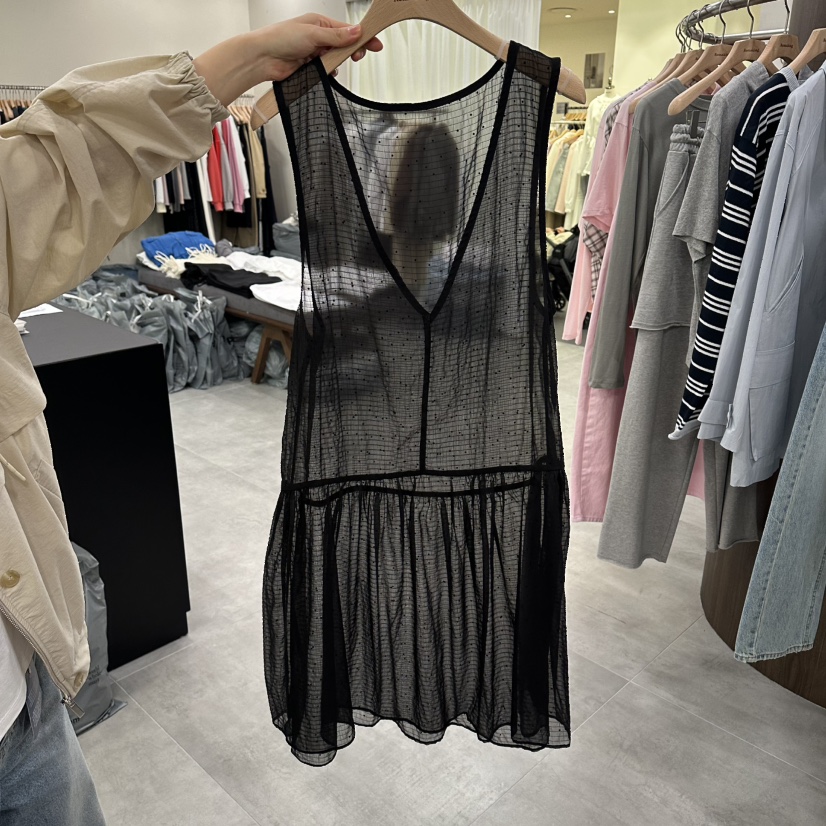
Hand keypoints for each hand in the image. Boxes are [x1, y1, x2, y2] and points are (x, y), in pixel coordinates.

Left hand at [255, 14, 383, 80]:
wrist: (263, 58)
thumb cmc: (280, 38)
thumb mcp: (313, 33)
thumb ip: (336, 36)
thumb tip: (356, 32)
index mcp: (320, 23)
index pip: (347, 30)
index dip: (362, 37)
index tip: (375, 44)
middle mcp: (319, 37)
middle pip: (344, 45)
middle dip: (352, 51)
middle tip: (357, 57)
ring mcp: (315, 52)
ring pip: (336, 59)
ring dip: (338, 62)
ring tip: (333, 63)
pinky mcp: (311, 67)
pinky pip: (327, 71)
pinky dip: (329, 72)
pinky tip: (327, 72)